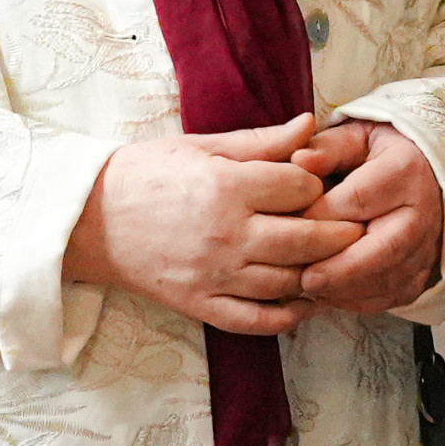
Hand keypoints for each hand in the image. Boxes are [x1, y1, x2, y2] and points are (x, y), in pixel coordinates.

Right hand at [67, 116, 361, 336]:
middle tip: (355, 226)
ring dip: (320, 273)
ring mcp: (214, 275)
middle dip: (340, 232)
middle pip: (307, 238)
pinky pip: (257, 321)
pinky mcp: (201, 305)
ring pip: (289, 282)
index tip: (316, 184)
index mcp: (226, 187)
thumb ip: (259, 142)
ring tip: (337, 262)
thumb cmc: (145, 175)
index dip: (317, 183)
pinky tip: (305, 301)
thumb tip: (309, 124)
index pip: (301, 187)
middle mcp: (226, 235)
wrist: (89, 219)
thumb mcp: (200, 147)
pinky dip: (289, 317)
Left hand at [286, 119, 444, 314]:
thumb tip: (298, 162)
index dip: (320, 217)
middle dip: (339, 268)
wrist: (431, 174)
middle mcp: (423, 211)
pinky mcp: (426, 271)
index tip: (286, 227)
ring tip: (311, 290)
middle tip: (303, 279)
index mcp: (404, 170)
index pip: (358, 199)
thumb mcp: (358, 137)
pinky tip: (332, 296)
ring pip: (390, 278)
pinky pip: (395, 296)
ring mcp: (428, 245)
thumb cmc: (385, 154)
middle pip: (382, 248)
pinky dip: (362, 301)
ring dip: (348, 290)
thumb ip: (328, 149)